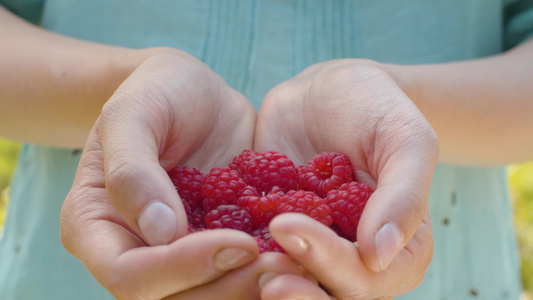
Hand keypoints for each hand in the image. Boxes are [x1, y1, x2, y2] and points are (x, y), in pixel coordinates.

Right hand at [60, 49, 302, 298]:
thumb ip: (132, 170)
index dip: (181, 269)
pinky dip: (271, 268)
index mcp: (97, 227)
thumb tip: (158, 232)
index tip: (238, 244)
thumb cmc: (154, 93)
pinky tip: (305, 254)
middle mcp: (136, 251)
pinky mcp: (217, 243)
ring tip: (302, 264)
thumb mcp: (132, 114)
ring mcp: (179, 252)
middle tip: (283, 265)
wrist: (190, 92)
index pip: (130, 274)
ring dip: (254, 286)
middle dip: (228, 288)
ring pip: (211, 294)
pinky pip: (239, 270)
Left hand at [255, 59, 438, 298]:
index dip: (331, 263)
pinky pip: (261, 253)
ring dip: (266, 280)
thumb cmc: (375, 109)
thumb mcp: (404, 140)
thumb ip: (403, 196)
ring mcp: (316, 250)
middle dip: (297, 286)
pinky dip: (240, 255)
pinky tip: (214, 242)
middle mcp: (359, 259)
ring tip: (234, 263)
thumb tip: (379, 256)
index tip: (287, 226)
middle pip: (329, 292)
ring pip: (294, 281)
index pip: (368, 277)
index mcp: (401, 250)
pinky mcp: (278, 235)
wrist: (326, 94)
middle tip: (262, 271)